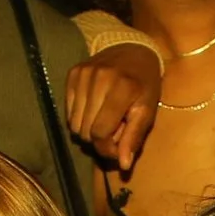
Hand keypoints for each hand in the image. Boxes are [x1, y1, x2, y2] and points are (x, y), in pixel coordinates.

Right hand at [64, 47, 159, 172]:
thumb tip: (123, 165)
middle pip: (85, 131)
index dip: (107, 148)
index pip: (100, 133)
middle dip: (99, 139)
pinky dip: (79, 117)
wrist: (133, 50)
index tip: (117, 147)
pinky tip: (94, 108)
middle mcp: (99, 78)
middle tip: (114, 128)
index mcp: (122, 88)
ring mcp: (83, 74)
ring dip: (88, 129)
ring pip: (73, 124)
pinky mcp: (73, 73)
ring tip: (104, 118)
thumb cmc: (144, 85)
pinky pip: (68, 111)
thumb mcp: (146, 112)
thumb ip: (133, 138)